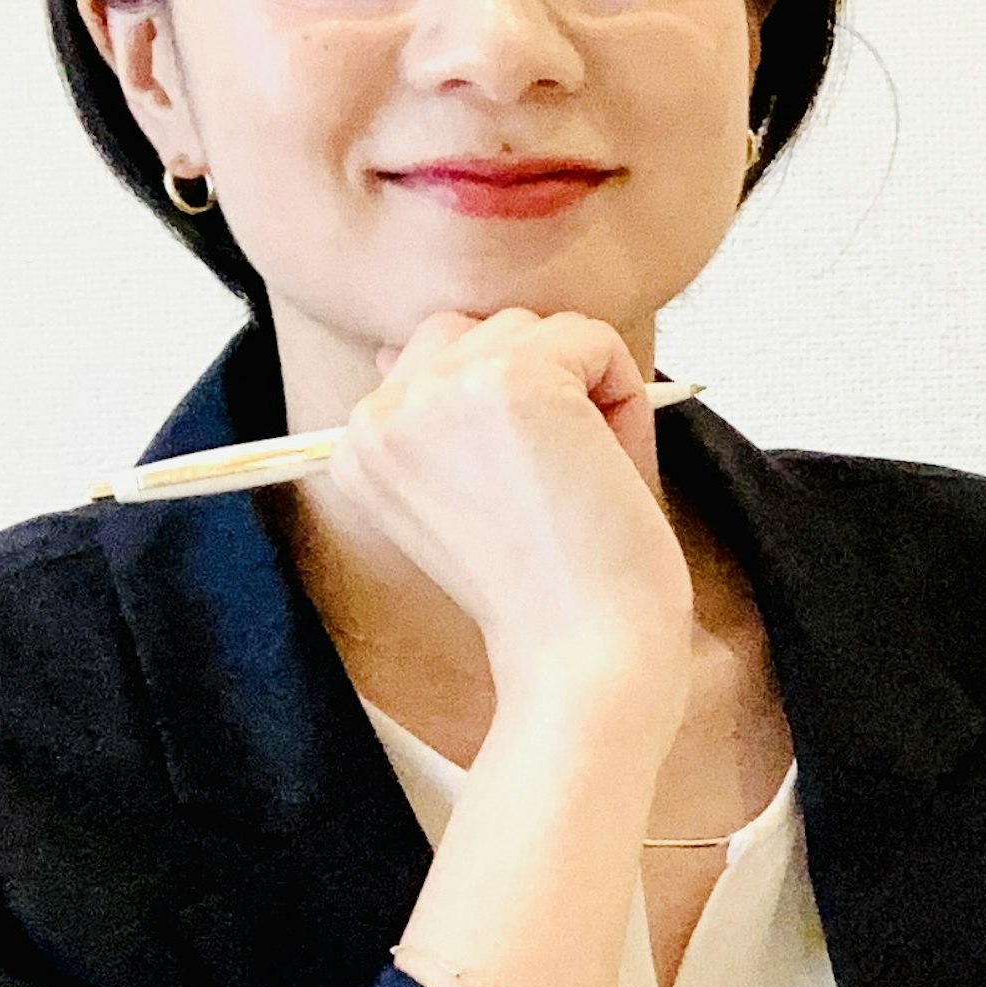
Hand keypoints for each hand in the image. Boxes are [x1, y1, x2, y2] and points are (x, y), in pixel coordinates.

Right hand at [320, 308, 691, 704]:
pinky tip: (602, 470)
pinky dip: (624, 394)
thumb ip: (439, 415)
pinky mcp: (512, 384)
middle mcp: (381, 413)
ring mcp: (441, 392)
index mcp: (361, 444)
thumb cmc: (551, 592)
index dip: (509, 417)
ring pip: (541, 328)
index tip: (519, 498)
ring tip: (577, 482)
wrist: (586, 658)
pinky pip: (594, 336)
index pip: (441, 359)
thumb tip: (400, 347)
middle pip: (488, 331)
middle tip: (557, 490)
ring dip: (586, 393)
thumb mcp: (469, 492)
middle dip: (547, 391)